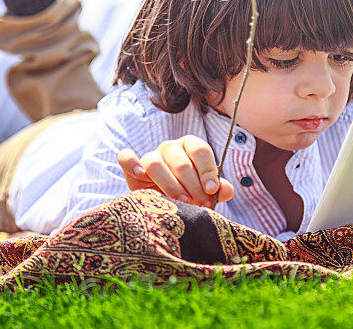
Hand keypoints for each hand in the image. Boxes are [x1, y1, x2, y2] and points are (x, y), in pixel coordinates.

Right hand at [117, 135, 234, 207]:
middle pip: (181, 162)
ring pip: (156, 164)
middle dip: (193, 186)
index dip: (208, 171)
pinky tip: (140, 174)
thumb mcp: (204, 190)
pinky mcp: (132, 166)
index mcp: (191, 146)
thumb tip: (226, 190)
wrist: (164, 202)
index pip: (201, 150)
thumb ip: (218, 188)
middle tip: (201, 205)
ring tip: (181, 202)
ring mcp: (151, 154)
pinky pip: (126, 158)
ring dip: (170, 185)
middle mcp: (171, 147)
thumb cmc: (189, 192)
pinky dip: (131, 163)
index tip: (212, 190)